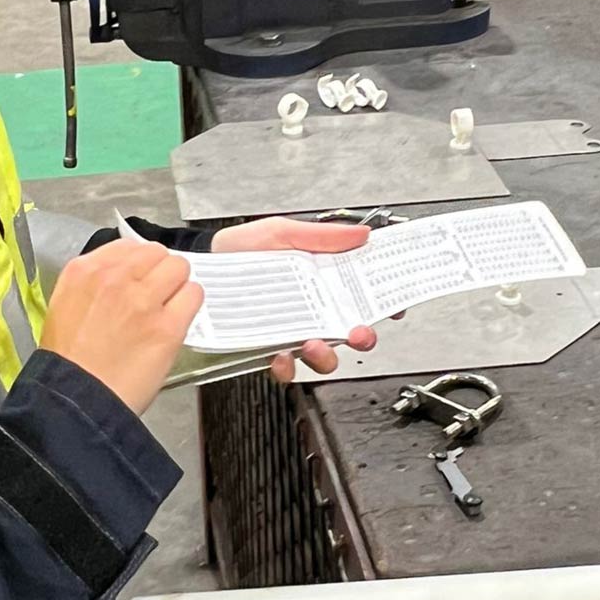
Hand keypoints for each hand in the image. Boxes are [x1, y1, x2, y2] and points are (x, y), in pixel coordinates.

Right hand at [41, 240, 202, 413]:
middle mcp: (115, 278)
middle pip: (156, 253)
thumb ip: (94, 283)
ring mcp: (144, 300)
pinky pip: (194, 294)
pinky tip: (177, 319)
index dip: (138, 263)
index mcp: (84, 271)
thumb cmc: (68, 363)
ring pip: (179, 268)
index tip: (140, 278)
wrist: (76, 402)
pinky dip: (190, 304)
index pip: (127, 246)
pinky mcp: (168, 325)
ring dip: (177, 285)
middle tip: (156, 294)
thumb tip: (126, 273)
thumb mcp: (65, 307)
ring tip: (168, 307)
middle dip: (159, 271)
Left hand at [211, 218, 382, 382]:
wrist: (204, 267)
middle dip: (363, 337)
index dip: (382, 303)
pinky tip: (282, 356)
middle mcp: (312, 308)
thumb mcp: (283, 232)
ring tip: (314, 343)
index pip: (361, 294)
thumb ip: (322, 236)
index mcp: (321, 280)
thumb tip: (361, 234)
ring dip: (326, 355)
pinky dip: (288, 367)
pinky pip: (286, 367)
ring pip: (323, 355)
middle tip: (360, 333)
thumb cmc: (241, 248)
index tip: (395, 306)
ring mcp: (292, 330)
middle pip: (351, 331)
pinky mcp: (268, 347)